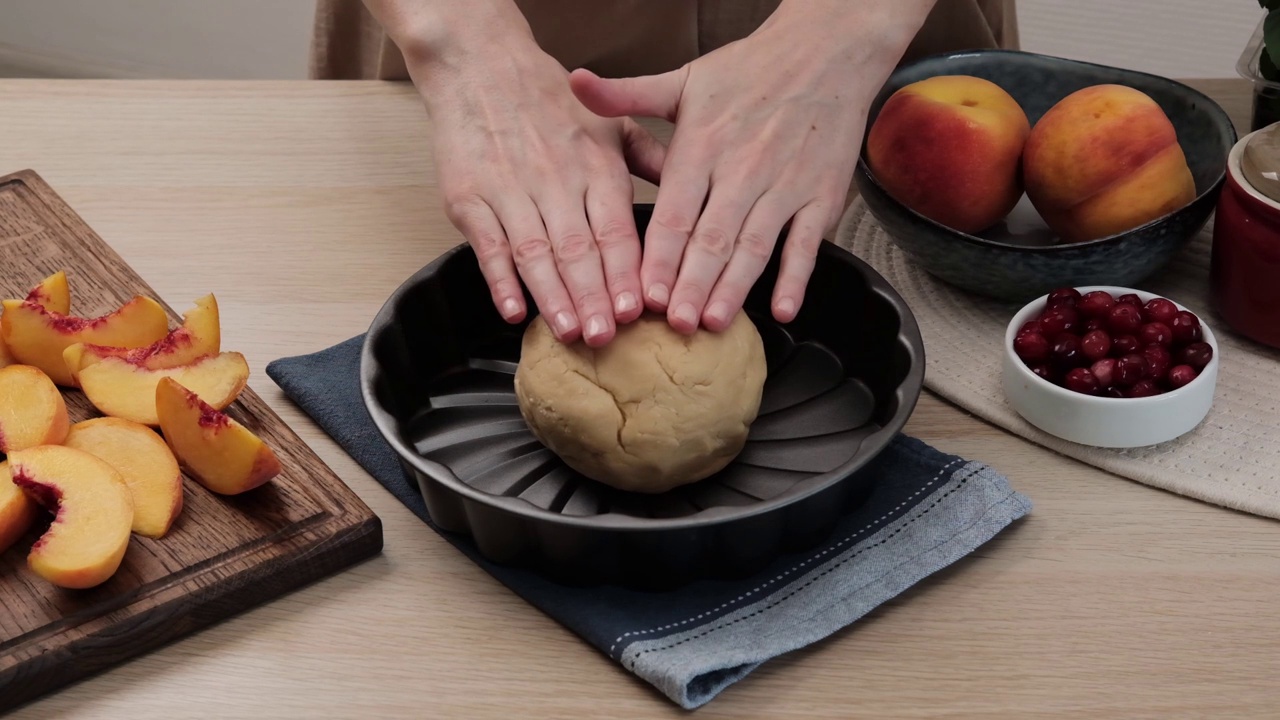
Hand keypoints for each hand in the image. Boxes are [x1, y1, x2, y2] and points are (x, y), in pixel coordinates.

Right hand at [417, 36, 665, 345]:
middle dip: (593, 296)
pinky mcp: (470, 198)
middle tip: (605, 336)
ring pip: (535, 252)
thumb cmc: (550, 100)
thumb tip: (693, 198)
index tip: (637, 308)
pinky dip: (499, 280)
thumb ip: (650, 162)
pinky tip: (514, 309)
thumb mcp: (611, 122)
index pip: (615, 228)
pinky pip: (488, 245)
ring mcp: (511, 190)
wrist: (481, 65)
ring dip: (552, 295)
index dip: (625, 271)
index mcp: (595, 167)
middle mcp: (556, 180)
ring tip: (569, 331)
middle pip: (577, 248)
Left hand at [569, 0, 929, 332]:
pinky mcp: (822, 194)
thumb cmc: (750, 71)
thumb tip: (575, 82)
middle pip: (712, 237)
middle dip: (691, 283)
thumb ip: (627, 94)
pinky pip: (807, 242)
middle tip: (674, 323)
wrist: (825, 51)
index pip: (674, 212)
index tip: (644, 294)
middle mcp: (742, 169)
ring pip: (755, 245)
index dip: (658, 256)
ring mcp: (785, 184)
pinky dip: (797, 277)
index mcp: (702, 146)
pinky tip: (782, 309)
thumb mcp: (683, 79)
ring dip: (734, 287)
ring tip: (713, 322)